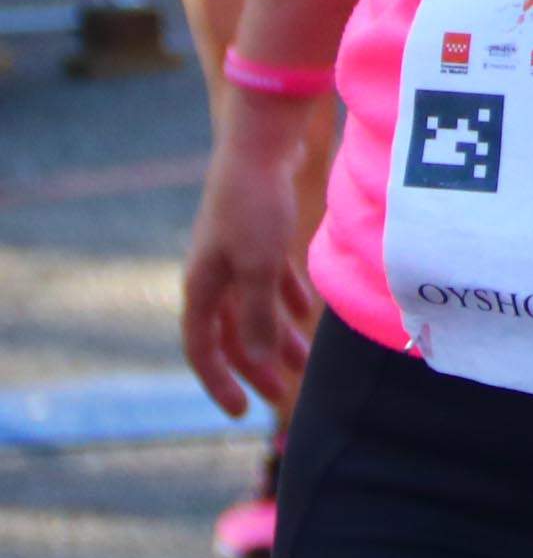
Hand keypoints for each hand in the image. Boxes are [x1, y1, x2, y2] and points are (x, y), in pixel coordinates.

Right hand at [181, 126, 319, 423]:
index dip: (220, 382)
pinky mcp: (260, 234)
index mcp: (201, 286)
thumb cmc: (256, 206)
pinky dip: (286, 298)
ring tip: (305, 361)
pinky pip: (270, 279)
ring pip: (254, 307)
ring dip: (277, 335)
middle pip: (232, 333)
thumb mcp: (258, 266)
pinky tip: (306, 313)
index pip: (202, 348)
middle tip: (283, 395)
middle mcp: (213, 274)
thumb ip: (258, 315)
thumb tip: (262, 358)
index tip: (241, 412)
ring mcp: (235, 254)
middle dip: (256, 365)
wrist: (262, 145)